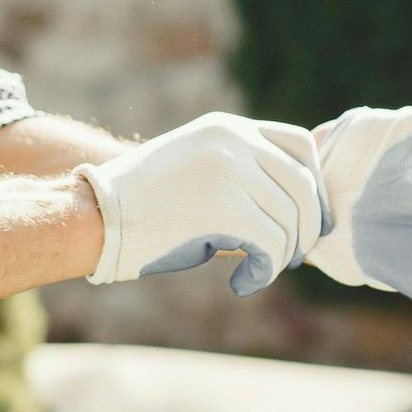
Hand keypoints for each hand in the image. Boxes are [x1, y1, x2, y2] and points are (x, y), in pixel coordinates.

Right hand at [76, 112, 326, 298]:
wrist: (96, 218)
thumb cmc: (145, 207)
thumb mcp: (199, 173)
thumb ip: (244, 178)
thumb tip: (304, 216)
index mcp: (228, 128)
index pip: (300, 145)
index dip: (315, 186)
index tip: (309, 219)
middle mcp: (234, 141)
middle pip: (303, 186)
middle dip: (306, 228)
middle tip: (290, 258)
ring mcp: (230, 171)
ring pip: (290, 220)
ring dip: (281, 256)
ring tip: (255, 271)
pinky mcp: (224, 207)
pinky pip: (271, 245)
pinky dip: (264, 272)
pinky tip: (241, 283)